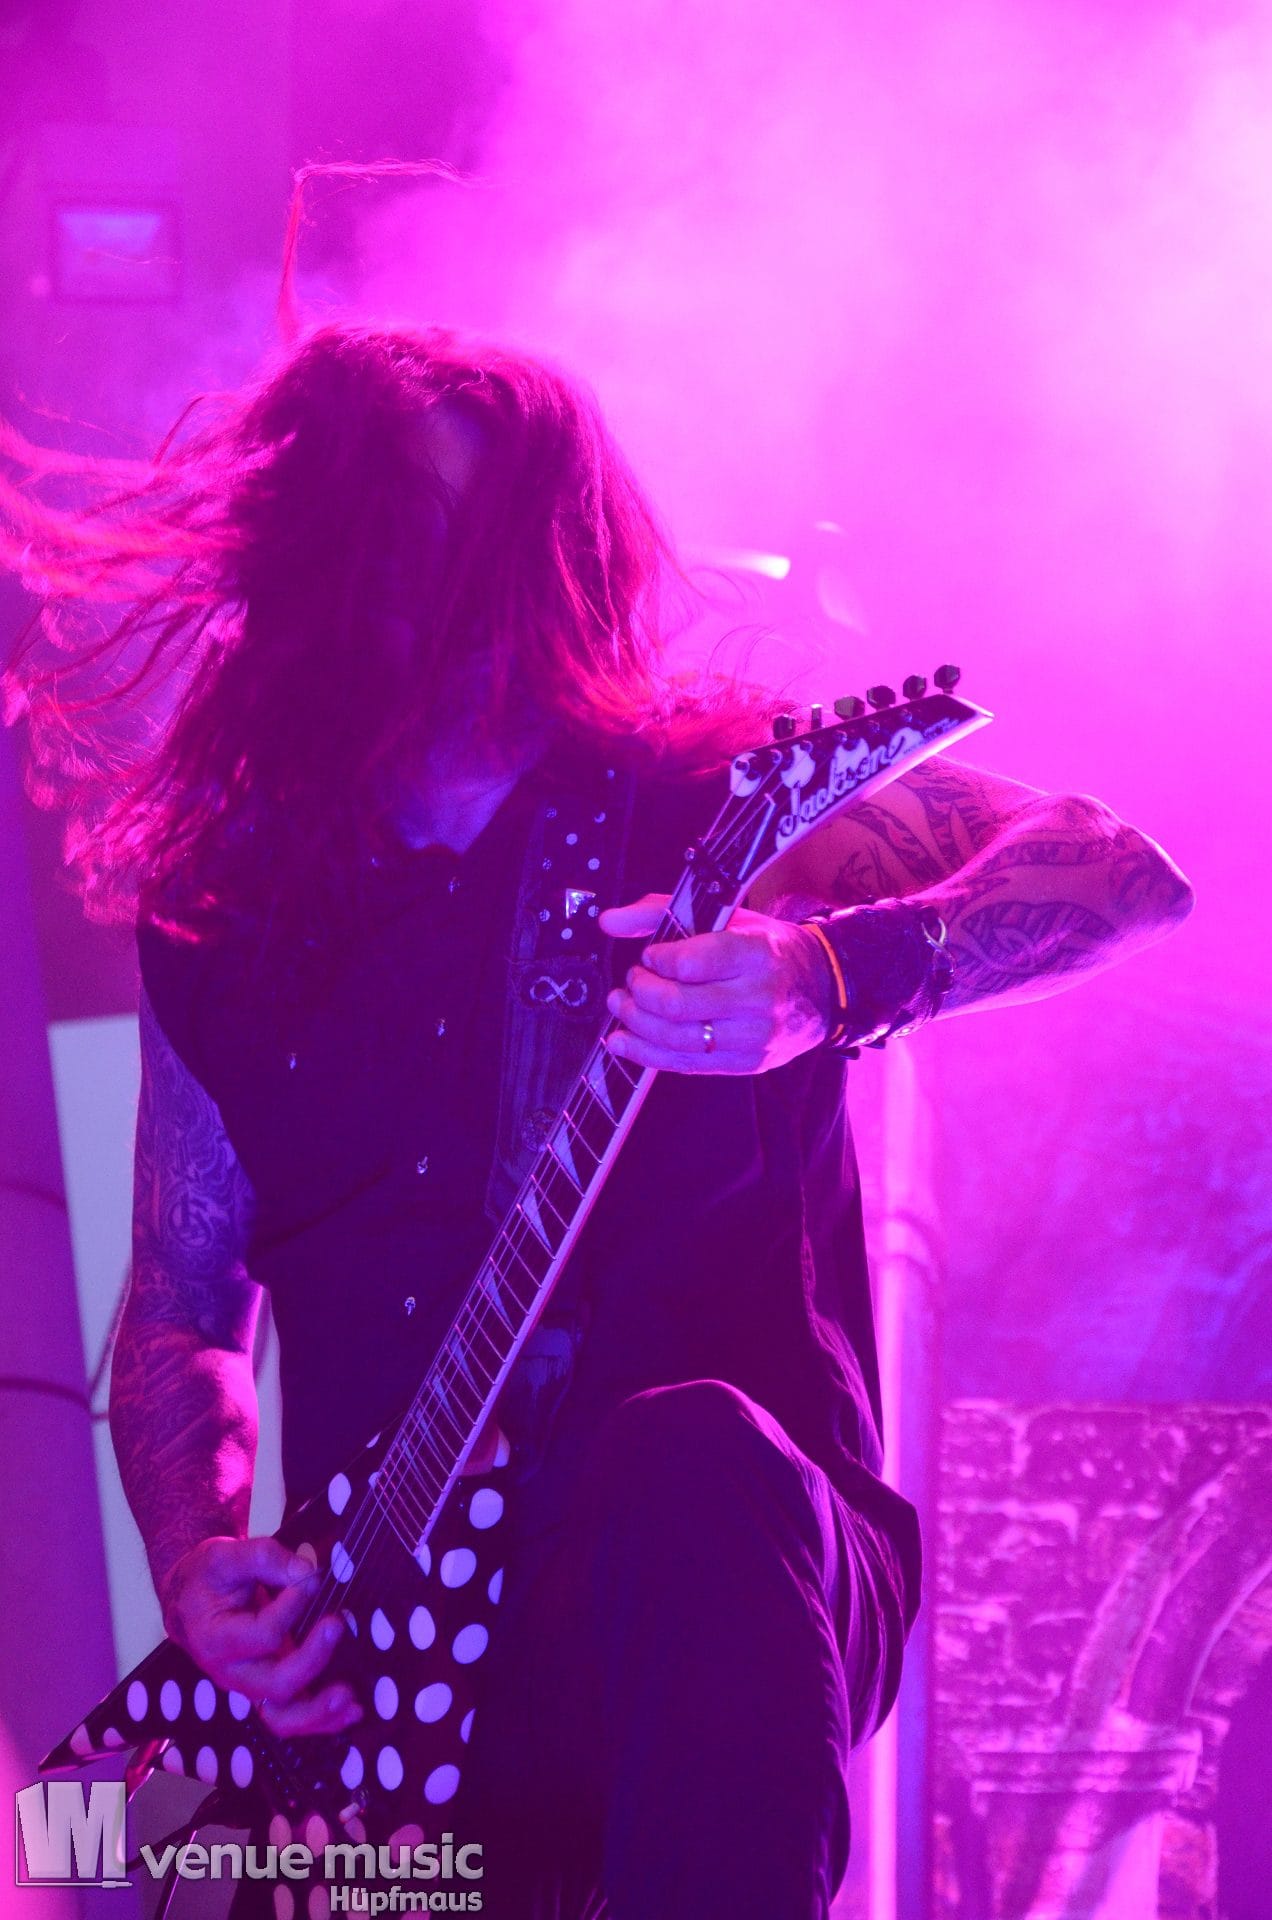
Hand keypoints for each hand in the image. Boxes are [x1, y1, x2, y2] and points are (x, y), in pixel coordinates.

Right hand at [159, 1535, 361, 1738]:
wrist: (189, 1604)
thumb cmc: (207, 1578)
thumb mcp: (224, 1556)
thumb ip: (262, 1557)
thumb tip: (305, 1570)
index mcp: (215, 1640)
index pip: (261, 1635)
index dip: (292, 1607)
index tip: (311, 1579)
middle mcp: (231, 1673)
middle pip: (274, 1684)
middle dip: (311, 1659)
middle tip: (336, 1624)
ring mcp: (250, 1686)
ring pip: (282, 1717)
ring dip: (319, 1710)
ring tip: (349, 1695)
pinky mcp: (267, 1689)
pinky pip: (292, 1717)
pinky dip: (323, 1720)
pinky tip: (353, 1711)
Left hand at [598, 893, 832, 1073]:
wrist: (822, 989)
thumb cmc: (767, 949)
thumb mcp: (729, 917)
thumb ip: (664, 912)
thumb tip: (610, 921)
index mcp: (757, 953)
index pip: (693, 962)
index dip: (658, 961)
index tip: (650, 956)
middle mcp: (760, 997)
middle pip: (679, 1006)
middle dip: (640, 994)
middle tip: (631, 982)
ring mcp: (755, 1036)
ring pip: (677, 1040)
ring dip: (636, 1024)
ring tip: (622, 1007)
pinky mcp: (747, 1063)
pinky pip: (686, 1065)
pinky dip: (646, 1055)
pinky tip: (623, 1042)